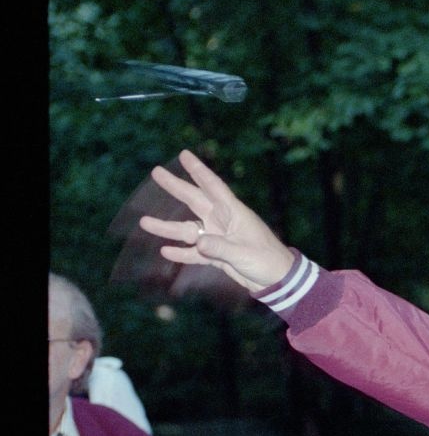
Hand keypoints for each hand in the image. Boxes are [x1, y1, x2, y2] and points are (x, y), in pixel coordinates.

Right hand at [138, 149, 295, 291]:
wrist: (278, 281)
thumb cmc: (268, 261)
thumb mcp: (244, 254)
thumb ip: (220, 248)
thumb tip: (197, 242)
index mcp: (234, 213)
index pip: (213, 187)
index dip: (198, 171)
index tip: (184, 154)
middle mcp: (223, 222)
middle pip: (195, 201)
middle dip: (176, 187)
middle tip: (155, 172)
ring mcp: (218, 238)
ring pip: (188, 230)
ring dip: (167, 228)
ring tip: (144, 222)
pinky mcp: (217, 256)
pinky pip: (194, 253)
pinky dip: (181, 253)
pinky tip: (165, 251)